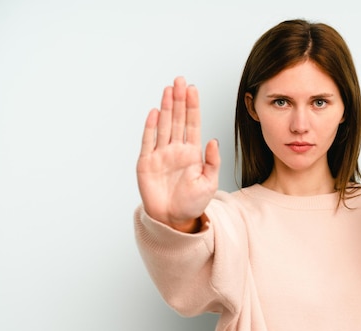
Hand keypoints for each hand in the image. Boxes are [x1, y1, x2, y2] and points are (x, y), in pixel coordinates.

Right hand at [137, 77, 219, 231]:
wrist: (173, 219)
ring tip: (168, 89)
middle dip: (179, 100)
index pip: (192, 124)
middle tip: (180, 80)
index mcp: (192, 153)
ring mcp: (161, 154)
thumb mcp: (209, 183)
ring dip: (166, 107)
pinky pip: (148, 141)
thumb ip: (212, 162)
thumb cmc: (193, 203)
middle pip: (177, 119)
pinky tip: (154, 112)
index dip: (192, 106)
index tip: (193, 89)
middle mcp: (176, 150)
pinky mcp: (147, 163)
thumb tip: (214, 140)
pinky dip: (150, 127)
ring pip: (164, 125)